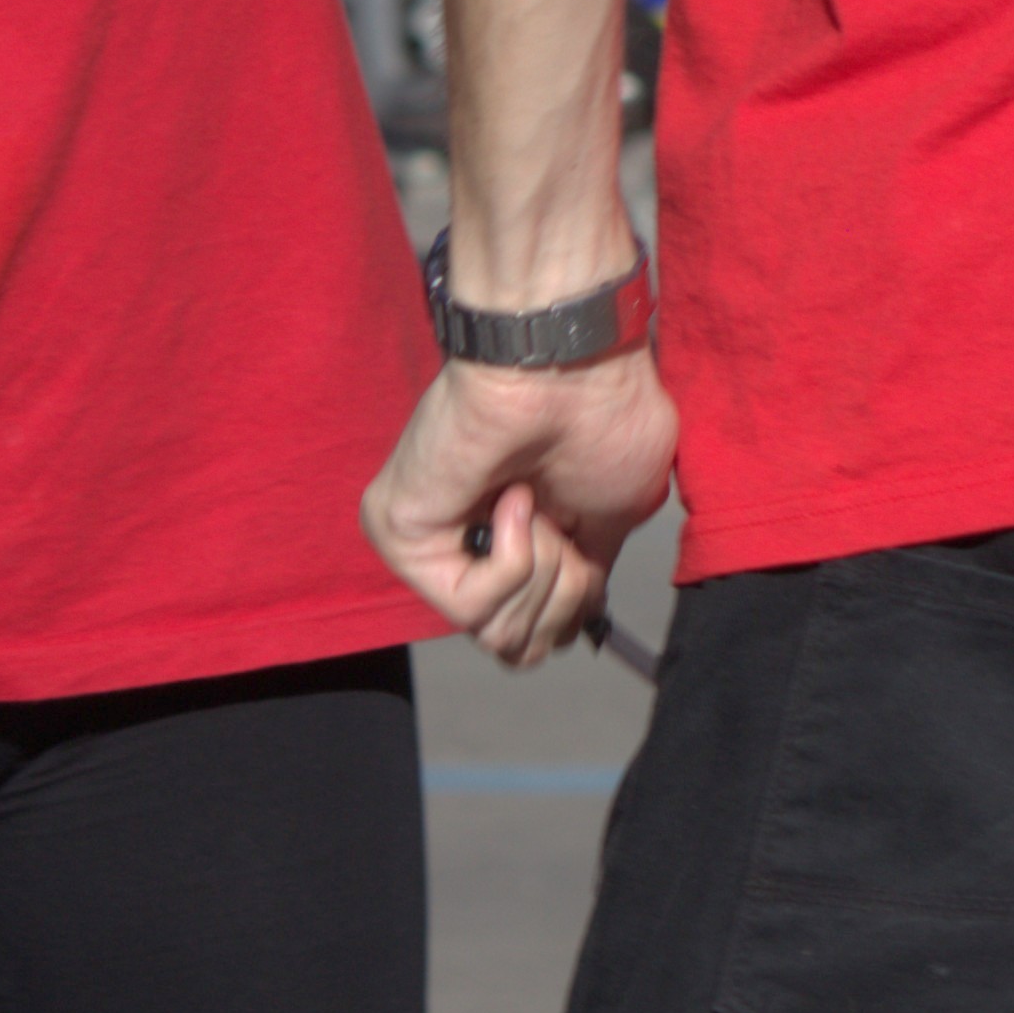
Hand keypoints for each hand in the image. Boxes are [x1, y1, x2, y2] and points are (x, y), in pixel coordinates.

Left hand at [361, 351, 678, 668]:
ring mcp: (428, 540)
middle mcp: (463, 543)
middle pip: (520, 648)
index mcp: (513, 536)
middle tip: (558, 515)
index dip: (569, 610)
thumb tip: (576, 615)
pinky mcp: (397, 534)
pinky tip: (510, 497)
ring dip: (543, 567)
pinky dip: (513, 556)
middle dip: (563, 591)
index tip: (581, 544)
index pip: (532, 637)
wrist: (570, 364)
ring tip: (534, 499)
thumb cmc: (604, 416)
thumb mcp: (615, 514)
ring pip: (499, 635)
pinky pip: (470, 607)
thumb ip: (584, 571)